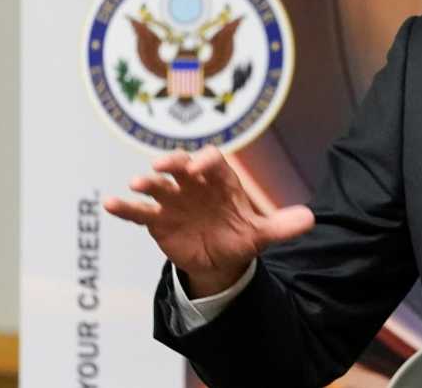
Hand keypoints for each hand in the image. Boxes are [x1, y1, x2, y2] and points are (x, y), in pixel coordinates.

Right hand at [103, 146, 314, 296]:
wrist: (220, 259)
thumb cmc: (239, 235)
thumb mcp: (262, 234)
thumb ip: (282, 225)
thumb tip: (311, 219)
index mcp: (220, 180)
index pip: (212, 161)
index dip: (205, 161)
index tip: (200, 169)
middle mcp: (193, 185)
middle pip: (180, 164)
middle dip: (172, 162)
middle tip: (162, 166)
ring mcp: (174, 201)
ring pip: (158, 186)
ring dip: (146, 183)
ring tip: (135, 185)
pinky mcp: (157, 220)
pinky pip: (139, 212)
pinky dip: (125, 207)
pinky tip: (110, 203)